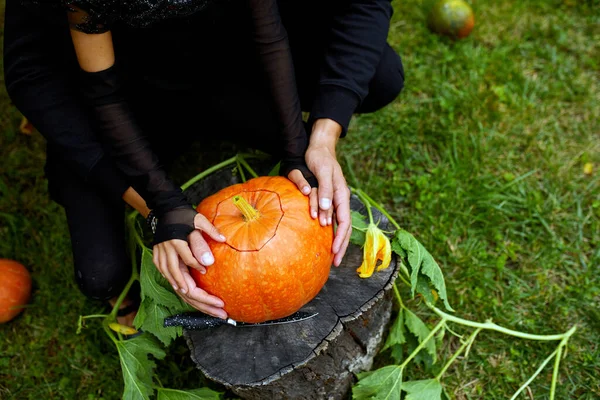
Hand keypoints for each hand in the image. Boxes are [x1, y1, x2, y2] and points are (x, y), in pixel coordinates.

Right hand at [153, 213, 226, 311]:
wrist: (164, 212)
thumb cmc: (183, 217)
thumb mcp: (198, 220)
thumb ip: (209, 231)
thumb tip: (222, 240)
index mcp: (176, 242)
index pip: (189, 263)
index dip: (202, 276)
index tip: (216, 289)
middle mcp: (167, 255)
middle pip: (183, 284)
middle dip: (202, 301)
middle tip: (220, 310)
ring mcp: (161, 261)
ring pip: (177, 287)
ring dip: (195, 301)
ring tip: (213, 311)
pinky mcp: (159, 264)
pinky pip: (172, 282)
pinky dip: (183, 292)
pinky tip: (196, 301)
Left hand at [287, 119, 351, 266]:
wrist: (319, 148)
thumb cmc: (321, 159)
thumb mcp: (324, 172)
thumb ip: (326, 191)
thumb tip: (327, 211)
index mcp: (342, 195)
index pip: (344, 221)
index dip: (340, 238)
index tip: (334, 251)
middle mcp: (340, 200)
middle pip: (344, 227)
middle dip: (340, 246)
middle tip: (334, 263)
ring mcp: (335, 200)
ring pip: (339, 225)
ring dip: (337, 241)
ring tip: (332, 256)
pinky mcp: (328, 200)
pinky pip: (333, 219)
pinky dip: (331, 232)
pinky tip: (327, 240)